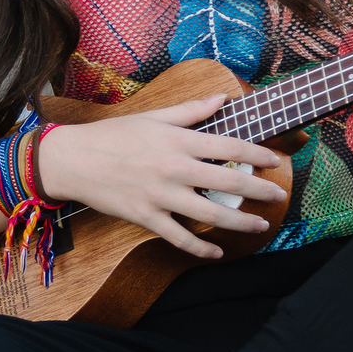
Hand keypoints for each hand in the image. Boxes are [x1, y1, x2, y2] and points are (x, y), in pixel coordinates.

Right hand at [37, 95, 284, 260]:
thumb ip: (190, 111)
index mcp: (177, 141)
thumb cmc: (113, 135)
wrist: (73, 160)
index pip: (228, 146)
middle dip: (259, 190)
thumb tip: (221, 99)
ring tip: (261, 225)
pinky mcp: (146, 217)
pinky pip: (178, 238)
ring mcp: (160, 196)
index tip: (275, 160)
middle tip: (279, 195)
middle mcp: (173, 169)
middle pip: (227, 182)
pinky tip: (217, 253)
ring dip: (240, 222)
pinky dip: (200, 248)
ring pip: (209, 213)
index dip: (257, 153)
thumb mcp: (153, 117)